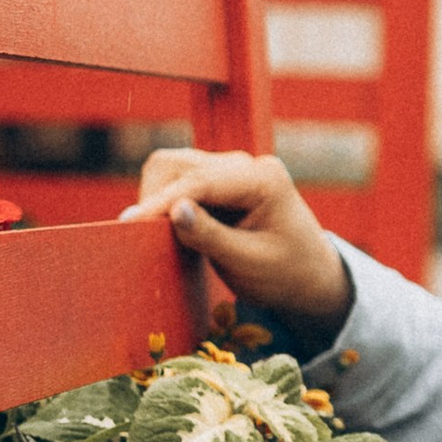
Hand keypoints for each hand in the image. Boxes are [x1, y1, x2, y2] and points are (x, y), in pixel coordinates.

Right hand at [122, 149, 351, 335]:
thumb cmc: (287, 274)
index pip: (201, 182)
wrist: (311, 277)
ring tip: (162, 235)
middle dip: (157, 196)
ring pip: (175, 168)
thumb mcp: (249, 263)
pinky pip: (182, 181)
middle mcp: (248, 165)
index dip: (161, 201)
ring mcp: (235, 170)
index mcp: (264, 179)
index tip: (130, 223)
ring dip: (160, 197)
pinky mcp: (222, 182)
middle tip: (146, 236)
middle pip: (181, 165)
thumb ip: (211, 237)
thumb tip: (173, 210)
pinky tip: (174, 229)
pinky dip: (169, 201)